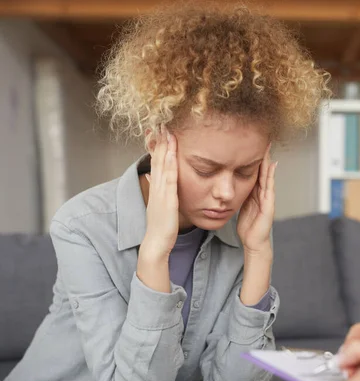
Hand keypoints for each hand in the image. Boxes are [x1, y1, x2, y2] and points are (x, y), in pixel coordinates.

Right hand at [137, 128, 178, 292]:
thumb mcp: (159, 204)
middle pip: (157, 159)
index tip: (160, 130)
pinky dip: (169, 164)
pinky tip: (171, 153)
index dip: (158, 146)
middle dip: (159, 141)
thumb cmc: (161, 226)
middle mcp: (156, 187)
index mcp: (156, 188)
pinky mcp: (167, 199)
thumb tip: (151, 176)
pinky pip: (168, 178)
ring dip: (164, 147)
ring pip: (161, 165)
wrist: (156, 243)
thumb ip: (157, 190)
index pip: (156, 162)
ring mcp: (161, 192)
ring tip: (166, 131)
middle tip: (160, 122)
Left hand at [237, 143, 276, 254]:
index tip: (250, 144)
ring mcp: (267, 198)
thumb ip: (239, 195)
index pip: (254, 172)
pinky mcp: (269, 205)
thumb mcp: (241, 206)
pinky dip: (271, 176)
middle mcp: (262, 193)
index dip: (253, 159)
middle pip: (263, 170)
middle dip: (263, 156)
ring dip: (268, 161)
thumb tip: (229, 186)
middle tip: (263, 140)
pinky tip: (272, 166)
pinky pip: (270, 187)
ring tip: (268, 147)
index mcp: (254, 193)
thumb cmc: (248, 226)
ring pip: (268, 175)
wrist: (253, 242)